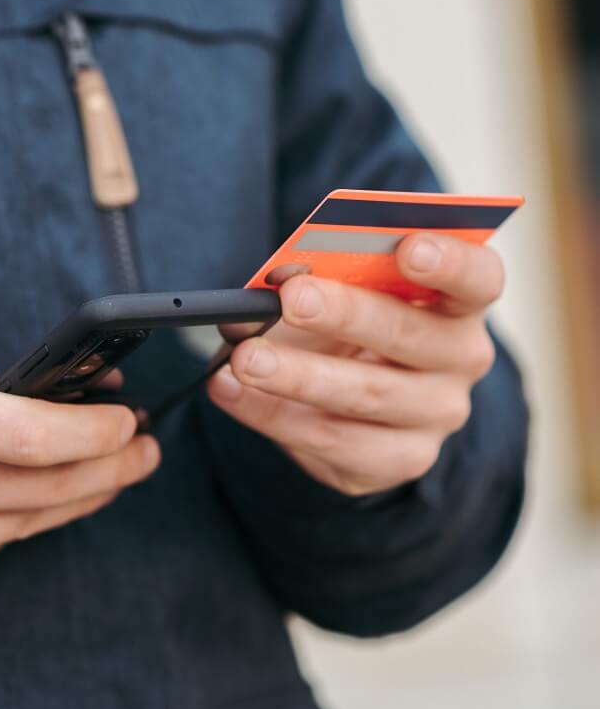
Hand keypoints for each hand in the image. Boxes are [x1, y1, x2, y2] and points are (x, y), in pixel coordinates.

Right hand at [0, 300, 159, 612]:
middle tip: (146, 449)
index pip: (33, 434)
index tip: (129, 416)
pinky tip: (45, 500)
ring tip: (118, 471)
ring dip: (84, 497)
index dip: (96, 430)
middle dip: (112, 466)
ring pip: (29, 523)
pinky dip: (23, 523)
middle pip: (49, 486)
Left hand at [207, 234, 502, 496]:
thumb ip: (316, 277)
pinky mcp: (399, 460)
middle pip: (410, 335)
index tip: (408, 247)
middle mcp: (462, 360)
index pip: (478, 278)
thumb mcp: (338, 289)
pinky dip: (273, 415)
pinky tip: (230, 392)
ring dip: (298, 376)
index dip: (449, 262)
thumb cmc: (349, 322)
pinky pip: (334, 444)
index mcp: (460, 301)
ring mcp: (436, 415)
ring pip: (366, 396)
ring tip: (244, 358)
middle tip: (292, 298)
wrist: (354, 393)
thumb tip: (269, 286)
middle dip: (346, 314)